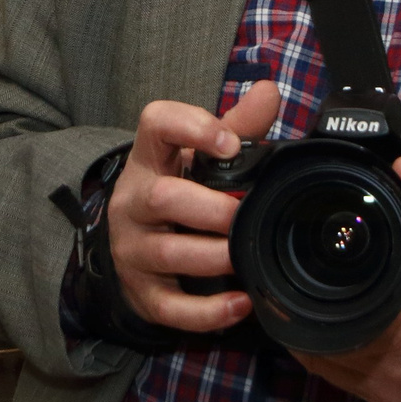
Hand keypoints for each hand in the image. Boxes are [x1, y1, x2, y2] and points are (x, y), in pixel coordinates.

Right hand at [105, 81, 281, 333]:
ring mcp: (134, 248)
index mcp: (152, 159)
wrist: (131, 248)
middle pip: (162, 197)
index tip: (229, 142)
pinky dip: (207, 311)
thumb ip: (236, 126)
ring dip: (212, 257)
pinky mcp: (142, 292)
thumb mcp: (198, 158)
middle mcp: (135, 201)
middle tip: (244, 213)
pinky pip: (170, 306)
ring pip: (167, 253)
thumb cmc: (176, 192)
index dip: (192, 127)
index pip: (157, 124)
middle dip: (208, 207)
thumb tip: (269, 91)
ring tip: (245, 258)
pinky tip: (241, 304)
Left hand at [294, 159, 400, 401]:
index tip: (282, 277)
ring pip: (327, 370)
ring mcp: (395, 389)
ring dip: (310, 339)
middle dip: (298, 316)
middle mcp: (395, 368)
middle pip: (318, 348)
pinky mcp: (399, 397)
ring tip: (298, 301)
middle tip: (282, 282)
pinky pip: (347, 382)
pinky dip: (332, 358)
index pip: (329, 323)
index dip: (298, 302)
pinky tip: (327, 328)